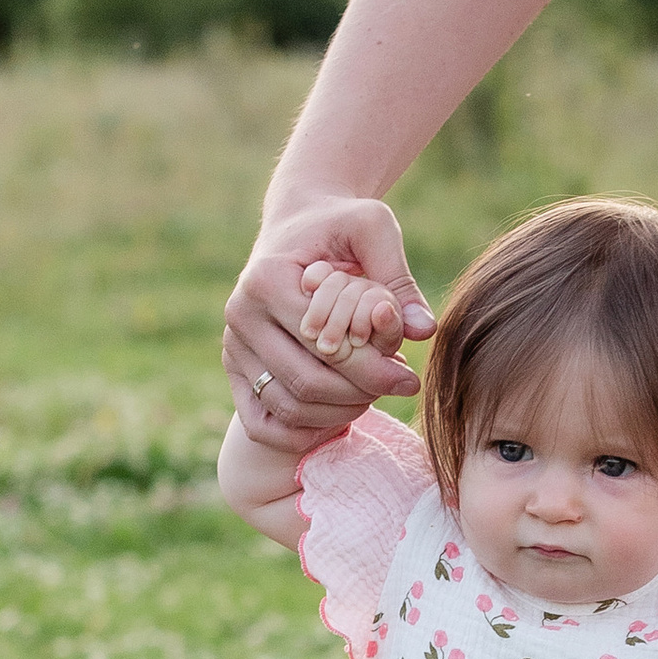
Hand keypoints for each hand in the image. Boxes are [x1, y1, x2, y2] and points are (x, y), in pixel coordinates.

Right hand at [225, 199, 432, 447]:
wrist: (299, 224)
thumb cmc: (339, 226)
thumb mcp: (373, 229)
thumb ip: (399, 278)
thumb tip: (425, 330)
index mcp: (266, 280)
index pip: (325, 345)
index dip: (372, 369)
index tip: (410, 377)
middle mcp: (240, 315)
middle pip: (306, 383)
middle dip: (360, 394)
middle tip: (396, 388)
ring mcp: (232, 345)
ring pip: (288, 407)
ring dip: (338, 415)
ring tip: (372, 396)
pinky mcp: (234, 369)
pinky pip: (262, 423)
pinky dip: (302, 433)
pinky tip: (340, 417)